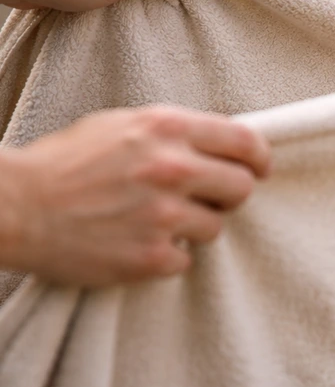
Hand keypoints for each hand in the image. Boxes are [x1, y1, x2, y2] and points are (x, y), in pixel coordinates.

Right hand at [0, 107, 270, 285]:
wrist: (14, 207)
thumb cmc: (64, 165)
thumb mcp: (121, 126)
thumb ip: (174, 134)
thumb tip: (220, 146)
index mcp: (165, 128)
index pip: (244, 142)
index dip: (259, 158)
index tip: (259, 169)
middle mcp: (170, 169)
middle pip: (241, 188)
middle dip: (228, 195)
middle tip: (206, 199)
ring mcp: (163, 215)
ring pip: (215, 227)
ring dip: (193, 227)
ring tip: (153, 220)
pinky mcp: (152, 257)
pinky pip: (186, 260)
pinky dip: (167, 256)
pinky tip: (135, 242)